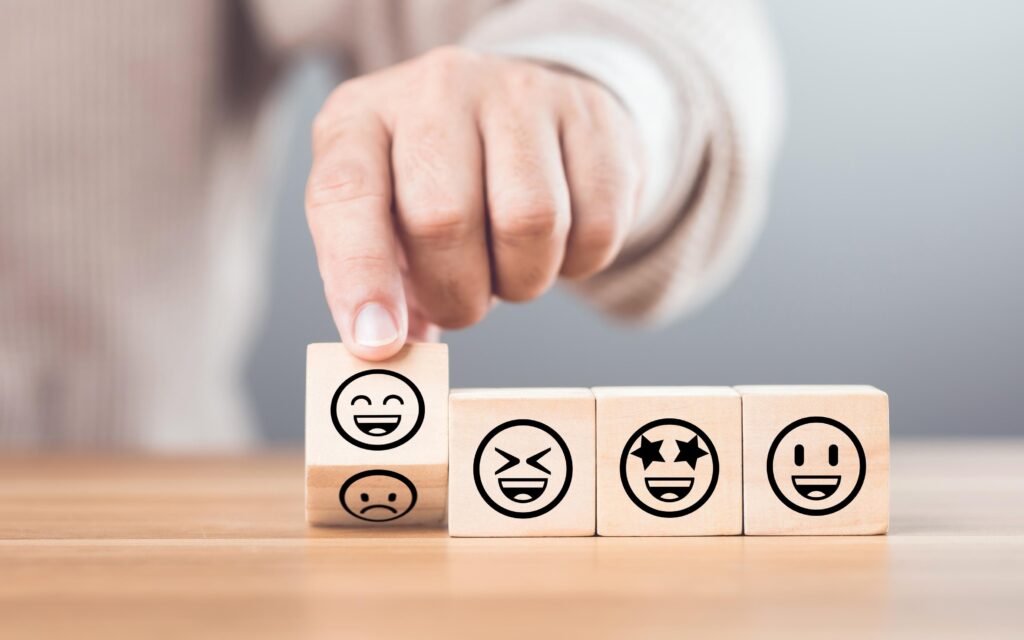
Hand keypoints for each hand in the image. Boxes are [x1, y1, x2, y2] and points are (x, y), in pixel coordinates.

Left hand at [306, 46, 642, 359]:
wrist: (526, 114)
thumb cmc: (436, 184)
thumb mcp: (383, 218)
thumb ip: (377, 284)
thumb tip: (390, 356)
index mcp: (363, 118)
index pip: (346, 192)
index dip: (359, 273)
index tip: (378, 342)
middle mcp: (436, 88)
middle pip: (443, 216)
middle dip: (454, 293)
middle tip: (460, 305)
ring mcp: (519, 92)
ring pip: (531, 220)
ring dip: (521, 281)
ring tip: (508, 267)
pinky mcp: (591, 115)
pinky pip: (597, 225)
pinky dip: (578, 264)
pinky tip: (557, 244)